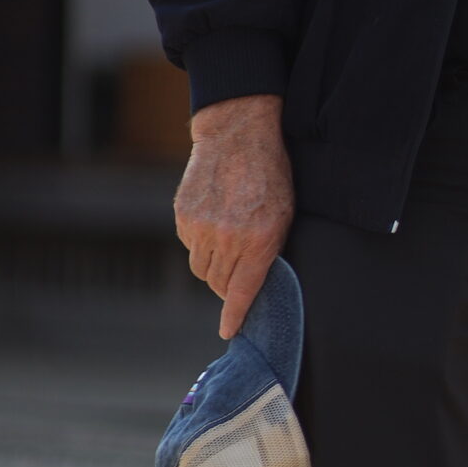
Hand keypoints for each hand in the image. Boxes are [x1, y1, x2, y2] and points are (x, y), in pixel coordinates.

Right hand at [174, 94, 294, 339]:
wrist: (237, 134)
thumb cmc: (270, 173)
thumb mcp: (284, 213)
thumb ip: (269, 249)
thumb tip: (255, 284)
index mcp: (259, 240)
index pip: (243, 291)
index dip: (235, 316)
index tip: (228, 332)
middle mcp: (228, 238)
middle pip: (220, 284)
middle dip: (229, 284)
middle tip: (239, 269)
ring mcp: (201, 227)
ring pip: (202, 269)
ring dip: (214, 265)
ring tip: (228, 239)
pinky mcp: (183, 216)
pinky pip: (189, 246)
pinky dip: (201, 243)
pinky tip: (214, 221)